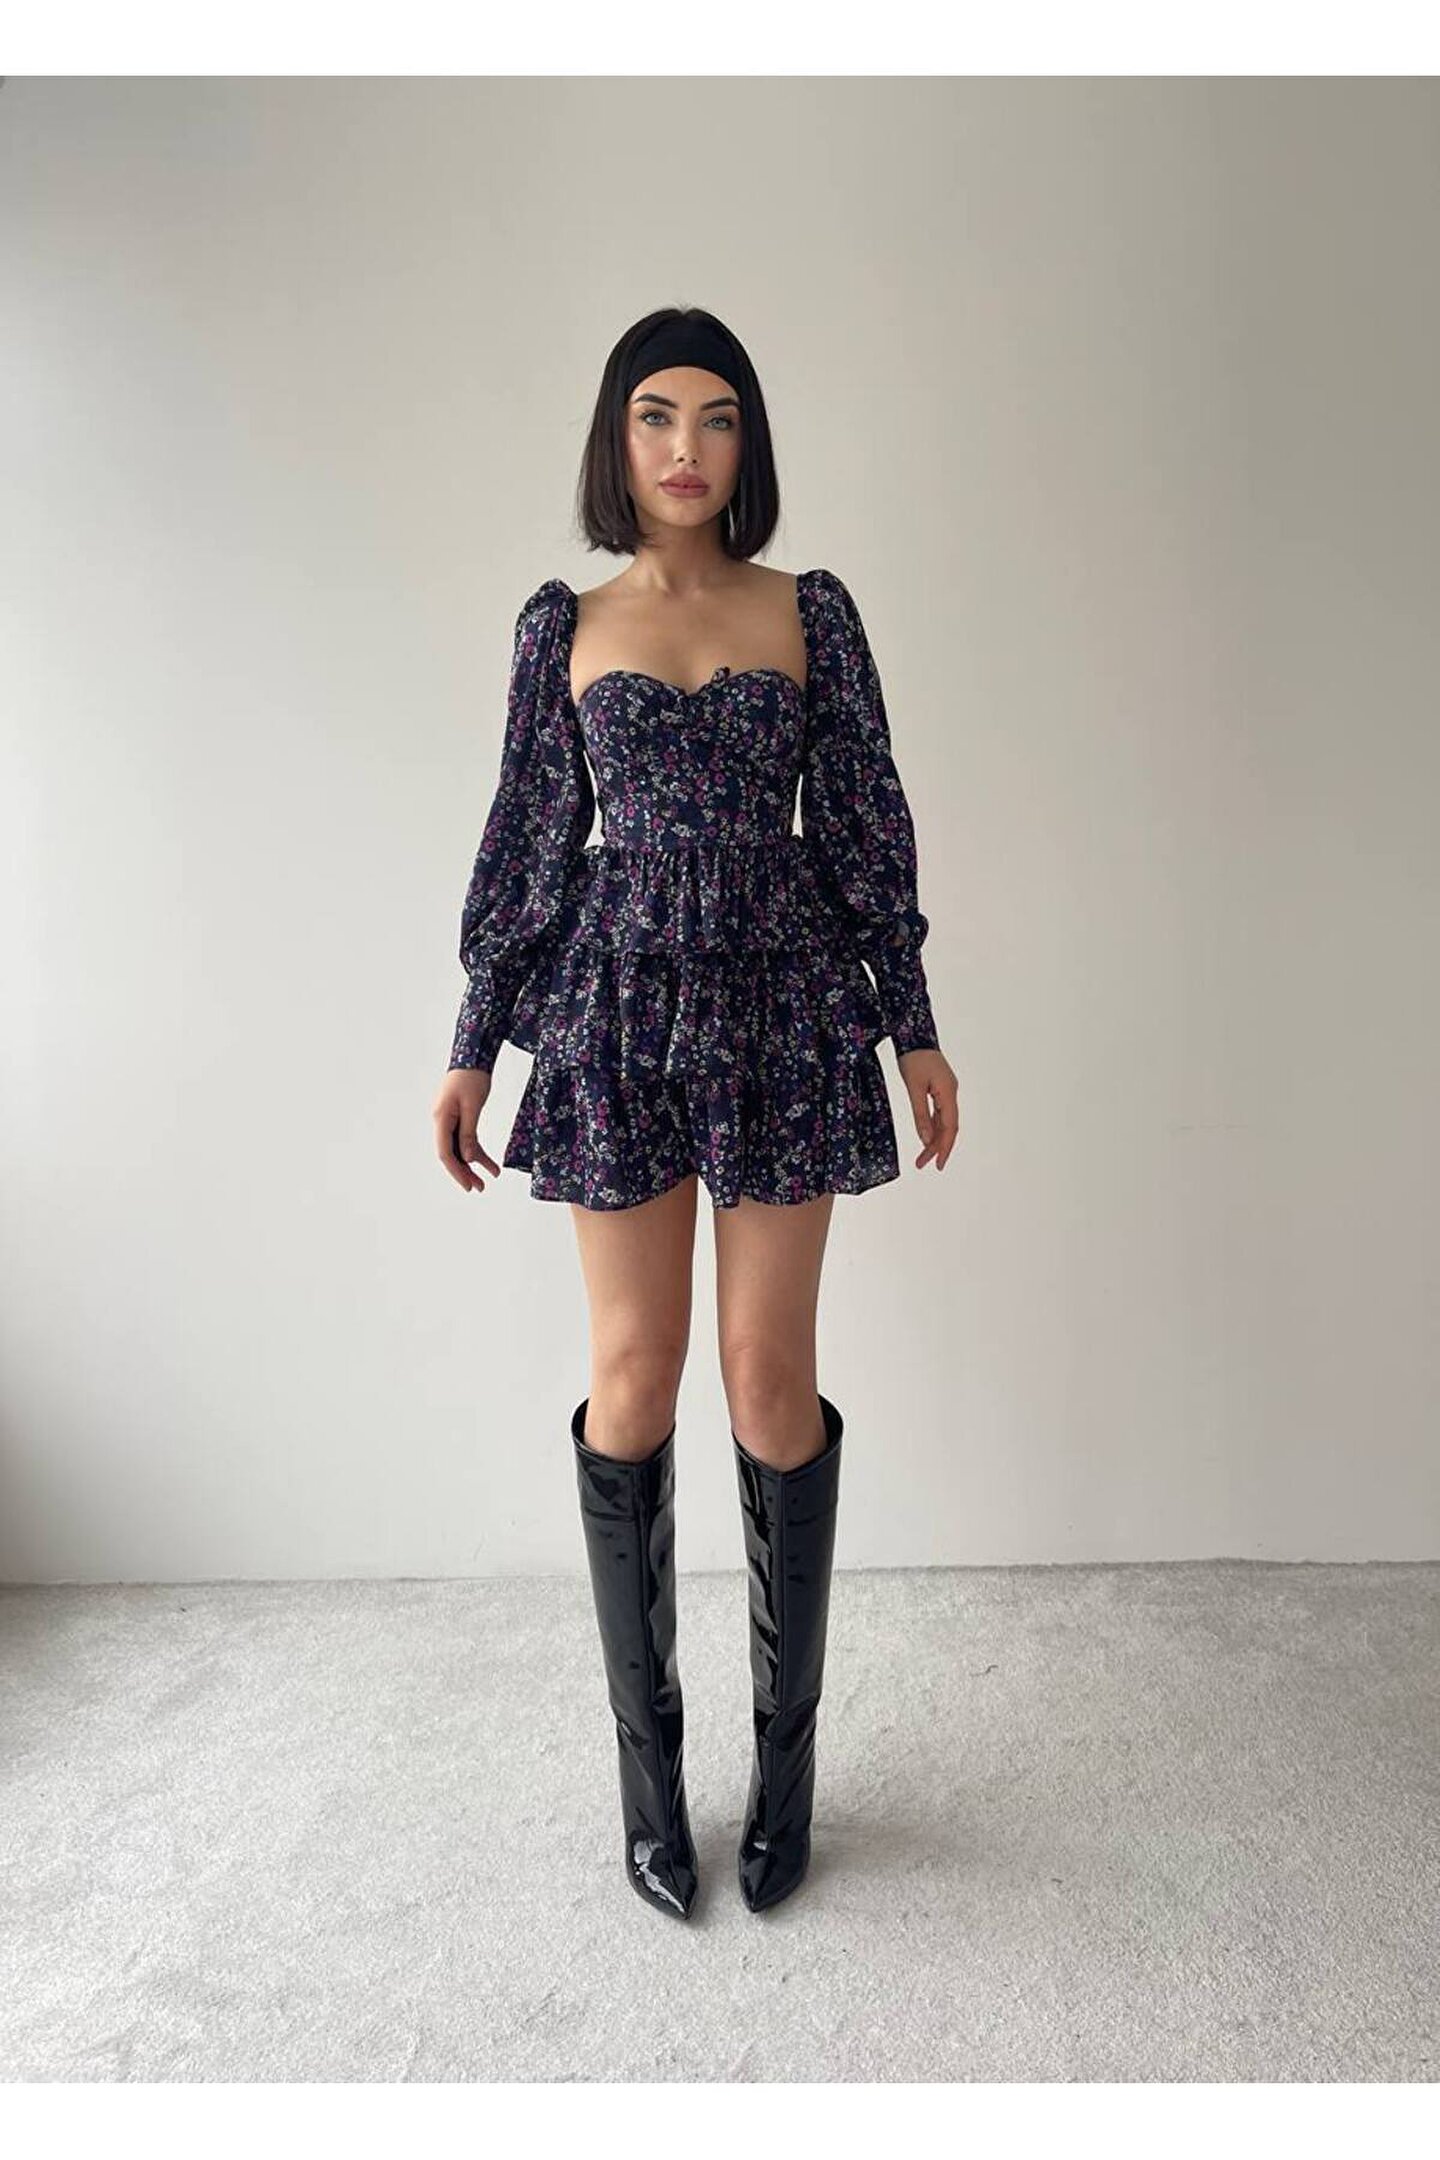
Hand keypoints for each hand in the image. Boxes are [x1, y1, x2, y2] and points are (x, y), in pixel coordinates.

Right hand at [433, 1066, 502, 1193]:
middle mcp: (442, 1121)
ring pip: (459, 1148)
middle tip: (479, 1187)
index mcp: (441, 1118)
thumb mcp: (473, 1106)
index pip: (445, 1153)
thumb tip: (469, 1158)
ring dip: (473, 1163)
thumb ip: (468, 1133)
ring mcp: (449, 1119)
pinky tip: (488, 1161)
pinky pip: (466, 1138)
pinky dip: (477, 1150)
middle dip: (465, 1172)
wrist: (473, 1054)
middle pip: (451, 1153)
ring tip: (489, 1176)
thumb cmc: (472, 1076)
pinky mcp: (459, 1116)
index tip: (469, 1185)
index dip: (457, 1172)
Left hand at [897, 1046, 959, 1173]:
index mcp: (948, 1093)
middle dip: (937, 1147)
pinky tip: (926, 1136)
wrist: (914, 1034)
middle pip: (948, 1127)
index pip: (950, 1128)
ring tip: (922, 1157)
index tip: (937, 1165)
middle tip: (923, 1164)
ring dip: (934, 1138)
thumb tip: (926, 1139)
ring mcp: (946, 1090)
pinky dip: (933, 1126)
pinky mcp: (940, 1087)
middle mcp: (951, 1093)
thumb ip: (920, 1115)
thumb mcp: (914, 1088)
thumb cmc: (913, 1058)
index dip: (944, 1148)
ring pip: (944, 1121)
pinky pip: (939, 1112)